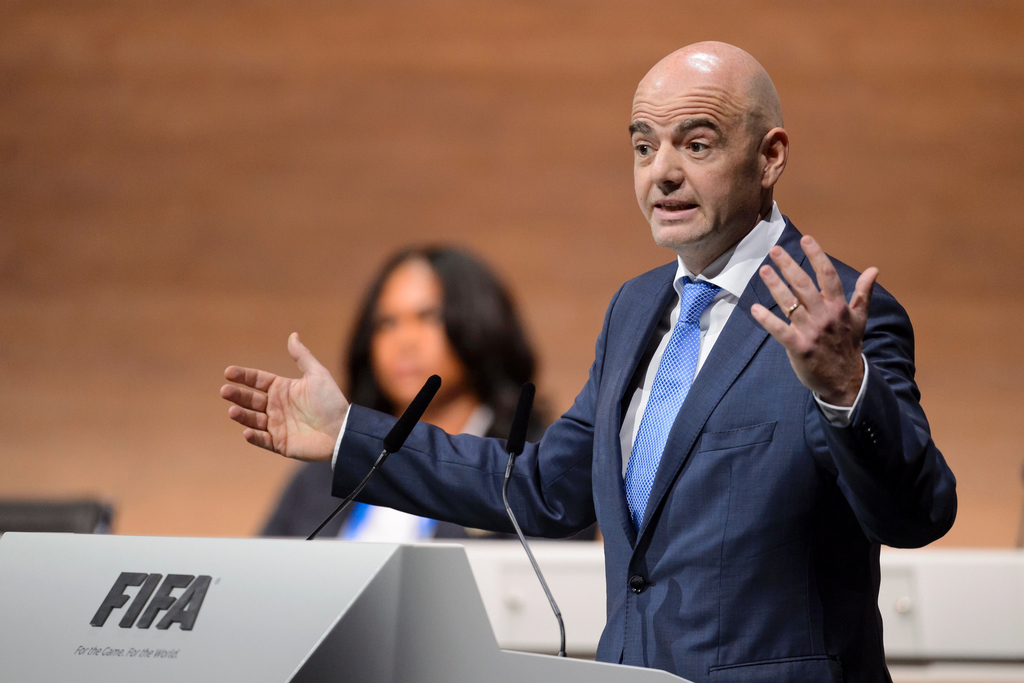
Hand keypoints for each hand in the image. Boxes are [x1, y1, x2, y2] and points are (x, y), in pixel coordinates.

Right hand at [220, 333, 348, 460]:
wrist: (343, 430)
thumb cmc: (332, 402)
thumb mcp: (317, 375)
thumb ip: (302, 357)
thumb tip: (293, 335)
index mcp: (283, 389)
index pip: (257, 381)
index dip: (243, 376)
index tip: (228, 372)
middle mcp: (276, 407)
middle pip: (251, 399)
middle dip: (237, 395)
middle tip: (225, 391)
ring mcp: (277, 426)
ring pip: (253, 419)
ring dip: (242, 415)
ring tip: (233, 410)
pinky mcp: (280, 444)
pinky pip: (263, 440)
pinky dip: (254, 437)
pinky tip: (247, 431)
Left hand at [750, 235, 876, 406]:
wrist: (846, 381)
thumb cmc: (848, 346)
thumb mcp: (860, 319)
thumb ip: (863, 293)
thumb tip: (874, 269)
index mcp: (839, 307)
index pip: (828, 275)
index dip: (817, 256)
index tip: (806, 240)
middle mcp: (826, 316)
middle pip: (805, 285)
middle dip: (789, 266)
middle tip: (775, 251)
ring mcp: (812, 332)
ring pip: (791, 304)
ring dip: (776, 286)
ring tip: (764, 270)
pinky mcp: (800, 348)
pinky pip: (781, 330)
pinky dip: (767, 320)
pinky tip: (754, 309)